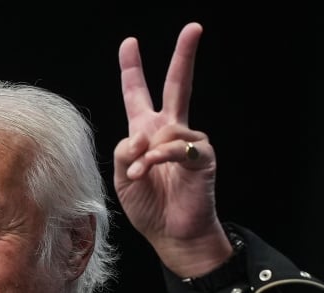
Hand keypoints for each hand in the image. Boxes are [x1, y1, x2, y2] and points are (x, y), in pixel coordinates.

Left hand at [113, 22, 230, 276]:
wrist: (172, 235)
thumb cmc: (148, 207)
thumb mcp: (121, 178)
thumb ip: (123, 152)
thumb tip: (139, 137)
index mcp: (146, 132)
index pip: (137, 94)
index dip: (132, 69)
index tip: (129, 44)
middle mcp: (169, 132)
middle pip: (178, 86)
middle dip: (185, 56)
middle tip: (194, 28)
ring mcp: (187, 143)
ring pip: (164, 129)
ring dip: (145, 154)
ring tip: (139, 175)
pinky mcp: (202, 159)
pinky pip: (177, 147)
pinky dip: (158, 158)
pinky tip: (148, 170)